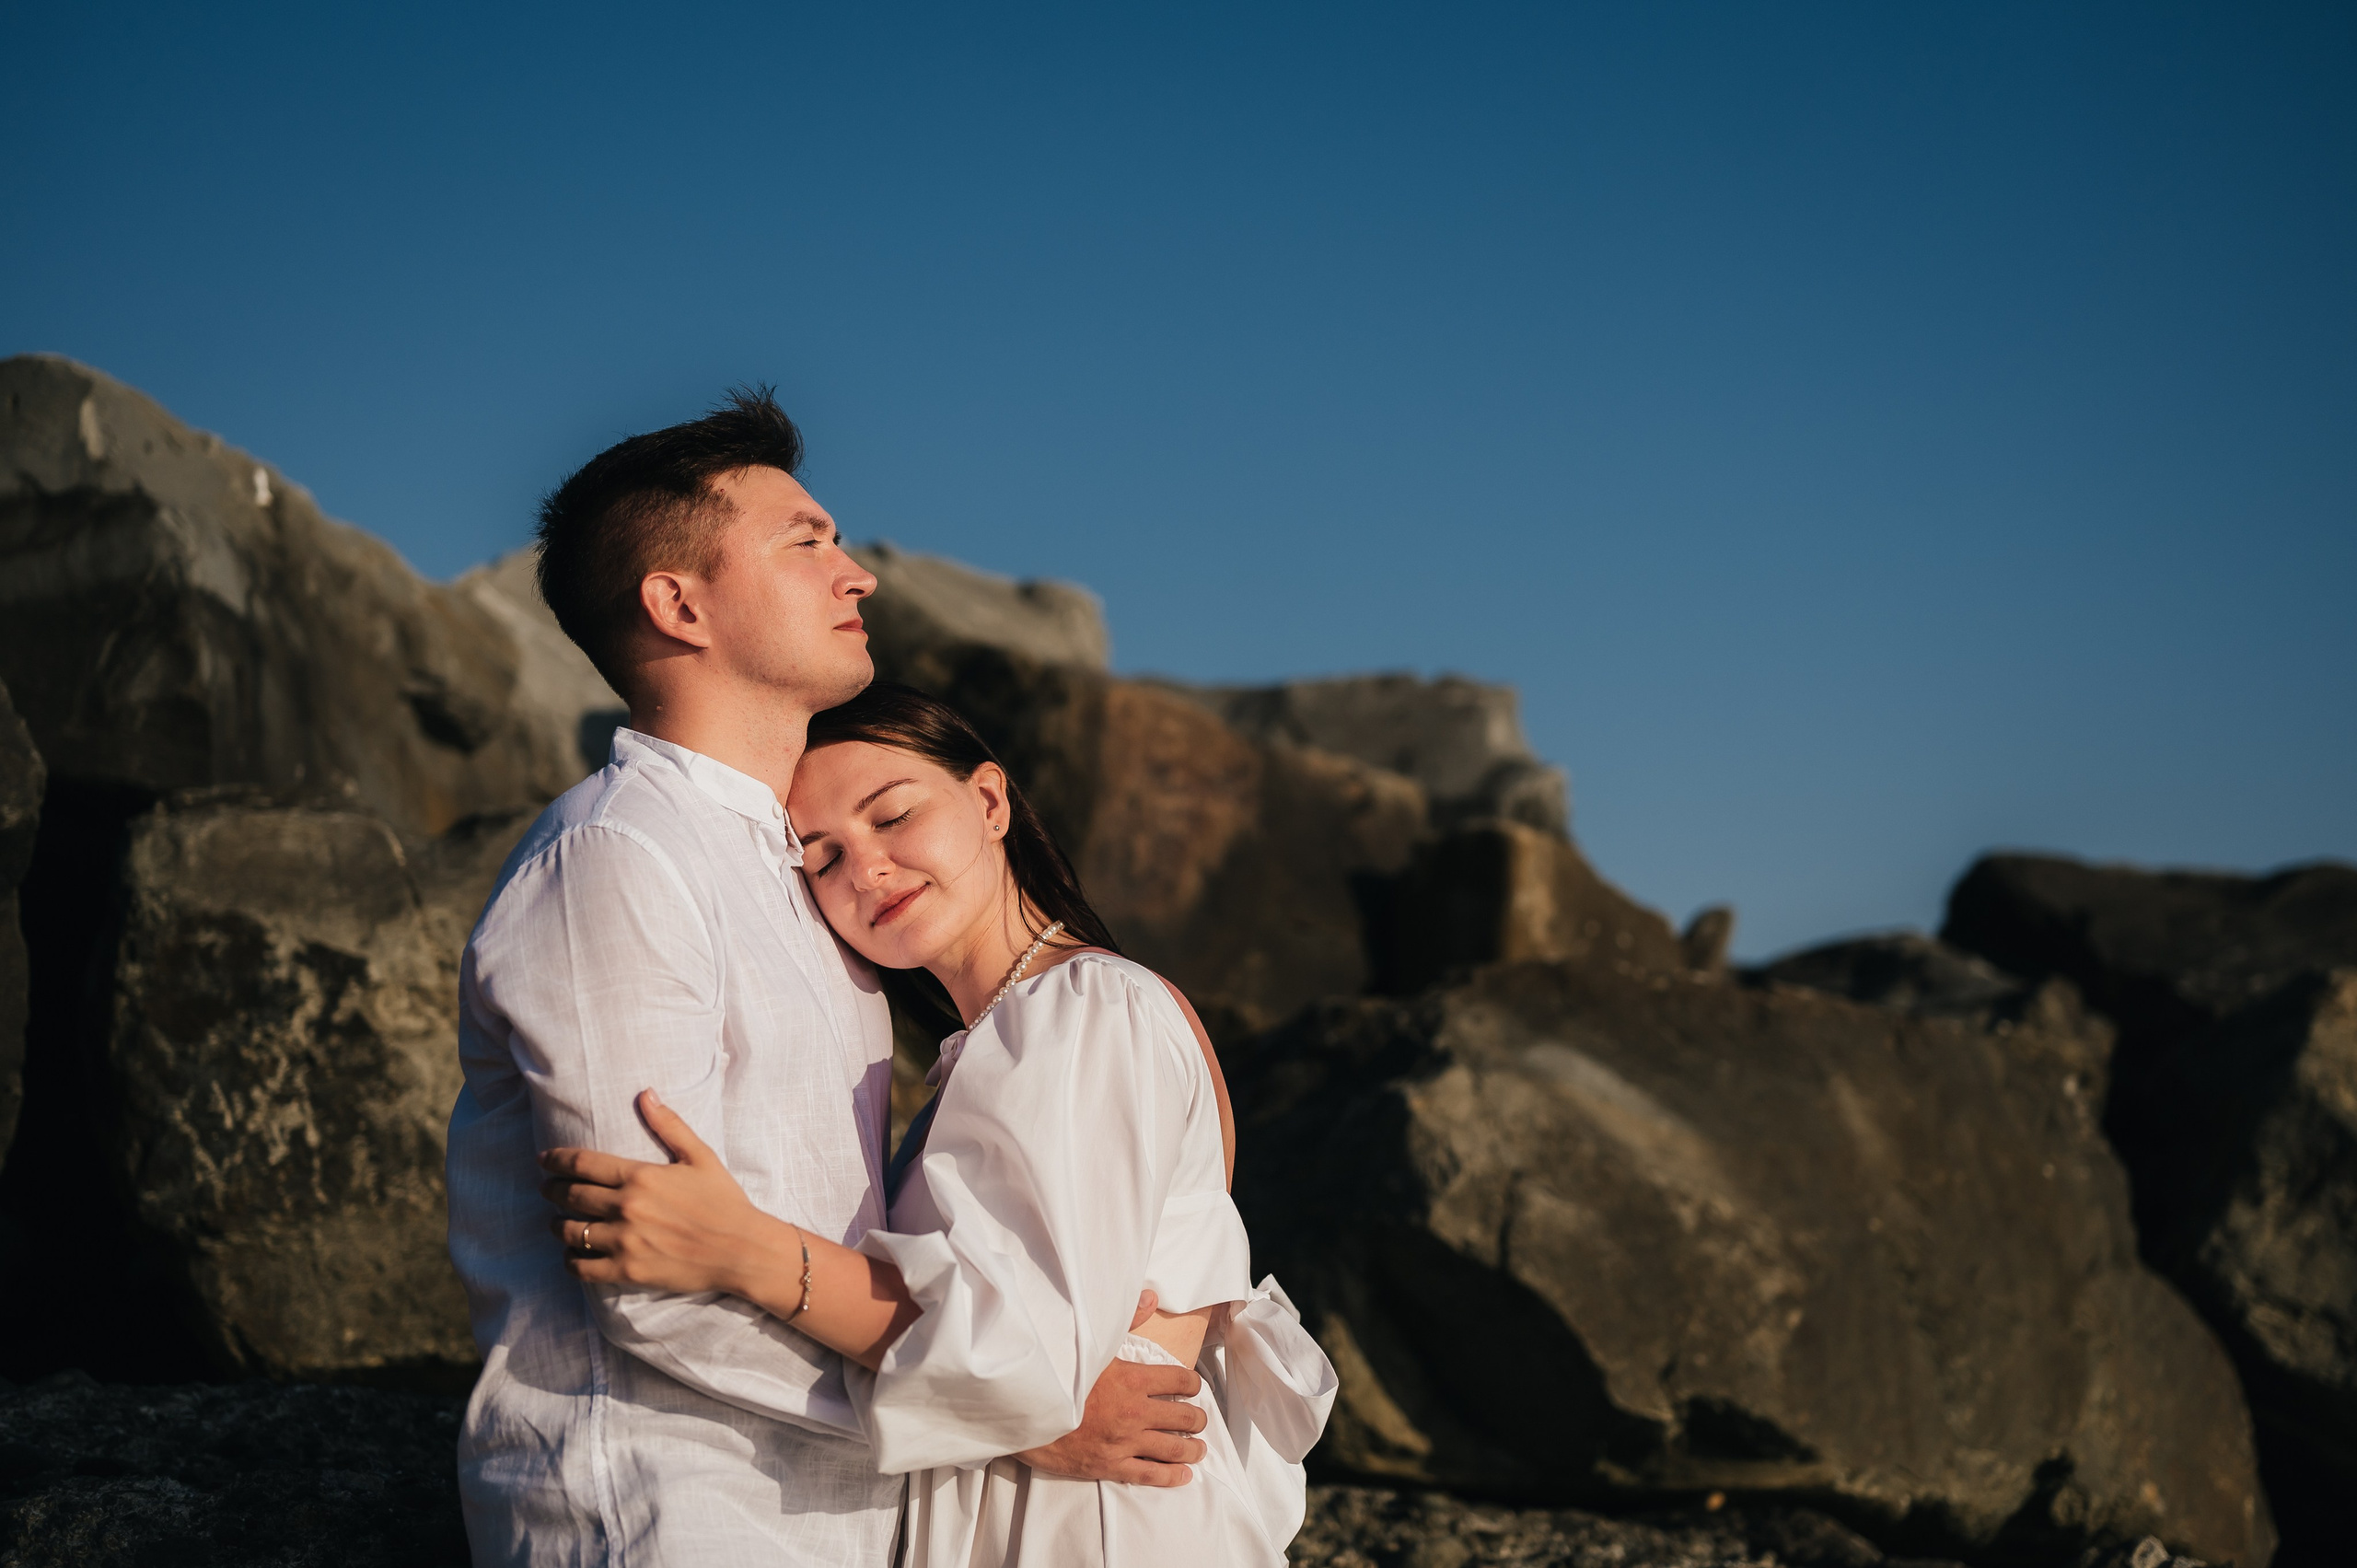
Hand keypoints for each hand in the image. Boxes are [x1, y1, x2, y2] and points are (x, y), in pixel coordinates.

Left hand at [541, 1089, 768, 1297]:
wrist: (741, 1249)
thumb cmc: (724, 1201)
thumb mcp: (700, 1157)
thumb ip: (669, 1125)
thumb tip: (646, 1094)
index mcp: (641, 1176)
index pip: (582, 1163)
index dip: (556, 1160)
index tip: (543, 1160)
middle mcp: (627, 1207)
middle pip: (570, 1195)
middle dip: (552, 1190)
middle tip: (546, 1189)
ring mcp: (625, 1241)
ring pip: (570, 1232)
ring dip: (557, 1226)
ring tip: (557, 1223)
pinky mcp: (627, 1271)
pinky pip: (582, 1267)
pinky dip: (570, 1260)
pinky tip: (572, 1255)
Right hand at [1014, 1297, 1208, 1486]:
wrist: (1026, 1411)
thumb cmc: (1058, 1375)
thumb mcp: (1093, 1344)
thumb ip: (1127, 1320)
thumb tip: (1151, 1297)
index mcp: (1133, 1379)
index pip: (1180, 1381)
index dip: (1192, 1385)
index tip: (1192, 1388)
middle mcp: (1135, 1412)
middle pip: (1184, 1418)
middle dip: (1197, 1419)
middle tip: (1199, 1420)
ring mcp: (1124, 1442)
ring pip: (1174, 1449)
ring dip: (1193, 1449)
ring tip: (1198, 1448)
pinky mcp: (1110, 1465)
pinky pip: (1151, 1475)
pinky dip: (1172, 1476)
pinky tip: (1184, 1474)